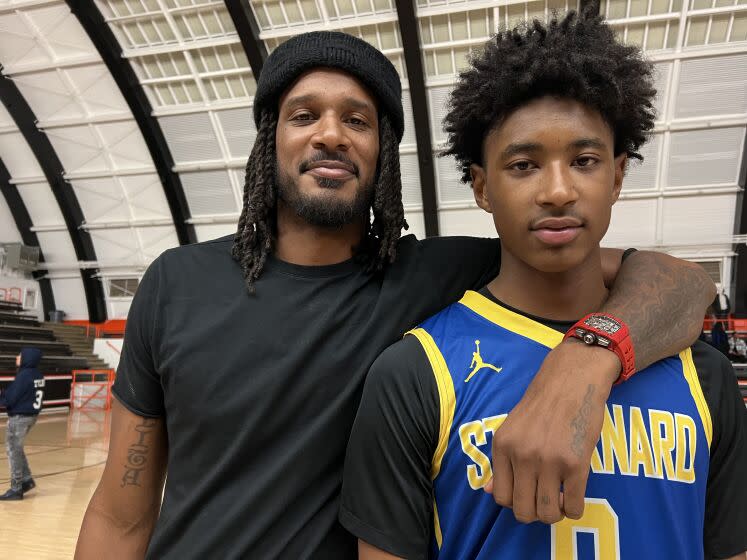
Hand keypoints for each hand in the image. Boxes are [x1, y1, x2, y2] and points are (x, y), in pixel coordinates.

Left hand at [485, 338, 619, 523]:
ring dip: (555, 514)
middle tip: (545, 502)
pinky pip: (574, 506)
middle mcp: (522, 455)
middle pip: (523, 511)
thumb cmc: (542, 404)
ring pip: (548, 513)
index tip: (527, 495)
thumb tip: (488, 491)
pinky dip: (574, 510)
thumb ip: (502, 460)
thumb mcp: (512, 428)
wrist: (572, 379)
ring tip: (560, 501)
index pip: (501, 497)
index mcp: (503, 446)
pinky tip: (574, 498)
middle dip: (535, 514)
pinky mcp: (576, 463)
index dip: (516, 502)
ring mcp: (549, 460)